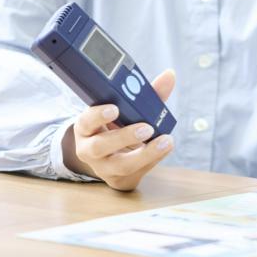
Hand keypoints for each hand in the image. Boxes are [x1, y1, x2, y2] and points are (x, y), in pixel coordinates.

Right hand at [64, 68, 175, 190]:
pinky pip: (136, 173)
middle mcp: (89, 149)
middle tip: (147, 128)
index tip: (114, 108)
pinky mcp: (118, 180)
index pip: (86, 121)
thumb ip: (147, 93)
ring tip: (165, 141)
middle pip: (100, 146)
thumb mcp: (125, 109)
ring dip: (145, 154)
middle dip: (124, 137)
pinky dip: (153, 160)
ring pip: (120, 166)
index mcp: (86, 127)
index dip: (98, 115)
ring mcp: (102, 168)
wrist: (109, 155)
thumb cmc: (119, 125)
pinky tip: (165, 148)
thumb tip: (170, 75)